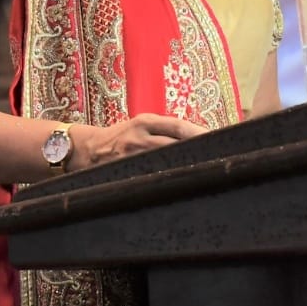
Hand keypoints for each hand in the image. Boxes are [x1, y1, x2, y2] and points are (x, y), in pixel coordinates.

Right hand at [69, 114, 205, 168]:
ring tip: (205, 171)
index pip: (179, 126)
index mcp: (144, 121)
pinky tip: (181, 183)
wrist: (88, 150)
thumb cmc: (120, 136)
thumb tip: (197, 138)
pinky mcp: (127, 173)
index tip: (218, 139)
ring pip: (167, 162)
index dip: (199, 134)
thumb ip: (163, 129)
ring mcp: (133, 157)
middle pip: (176, 145)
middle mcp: (140, 138)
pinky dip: (168, 179)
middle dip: (198, 152)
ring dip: (186, 166)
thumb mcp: (139, 124)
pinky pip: (153, 177)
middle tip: (218, 157)